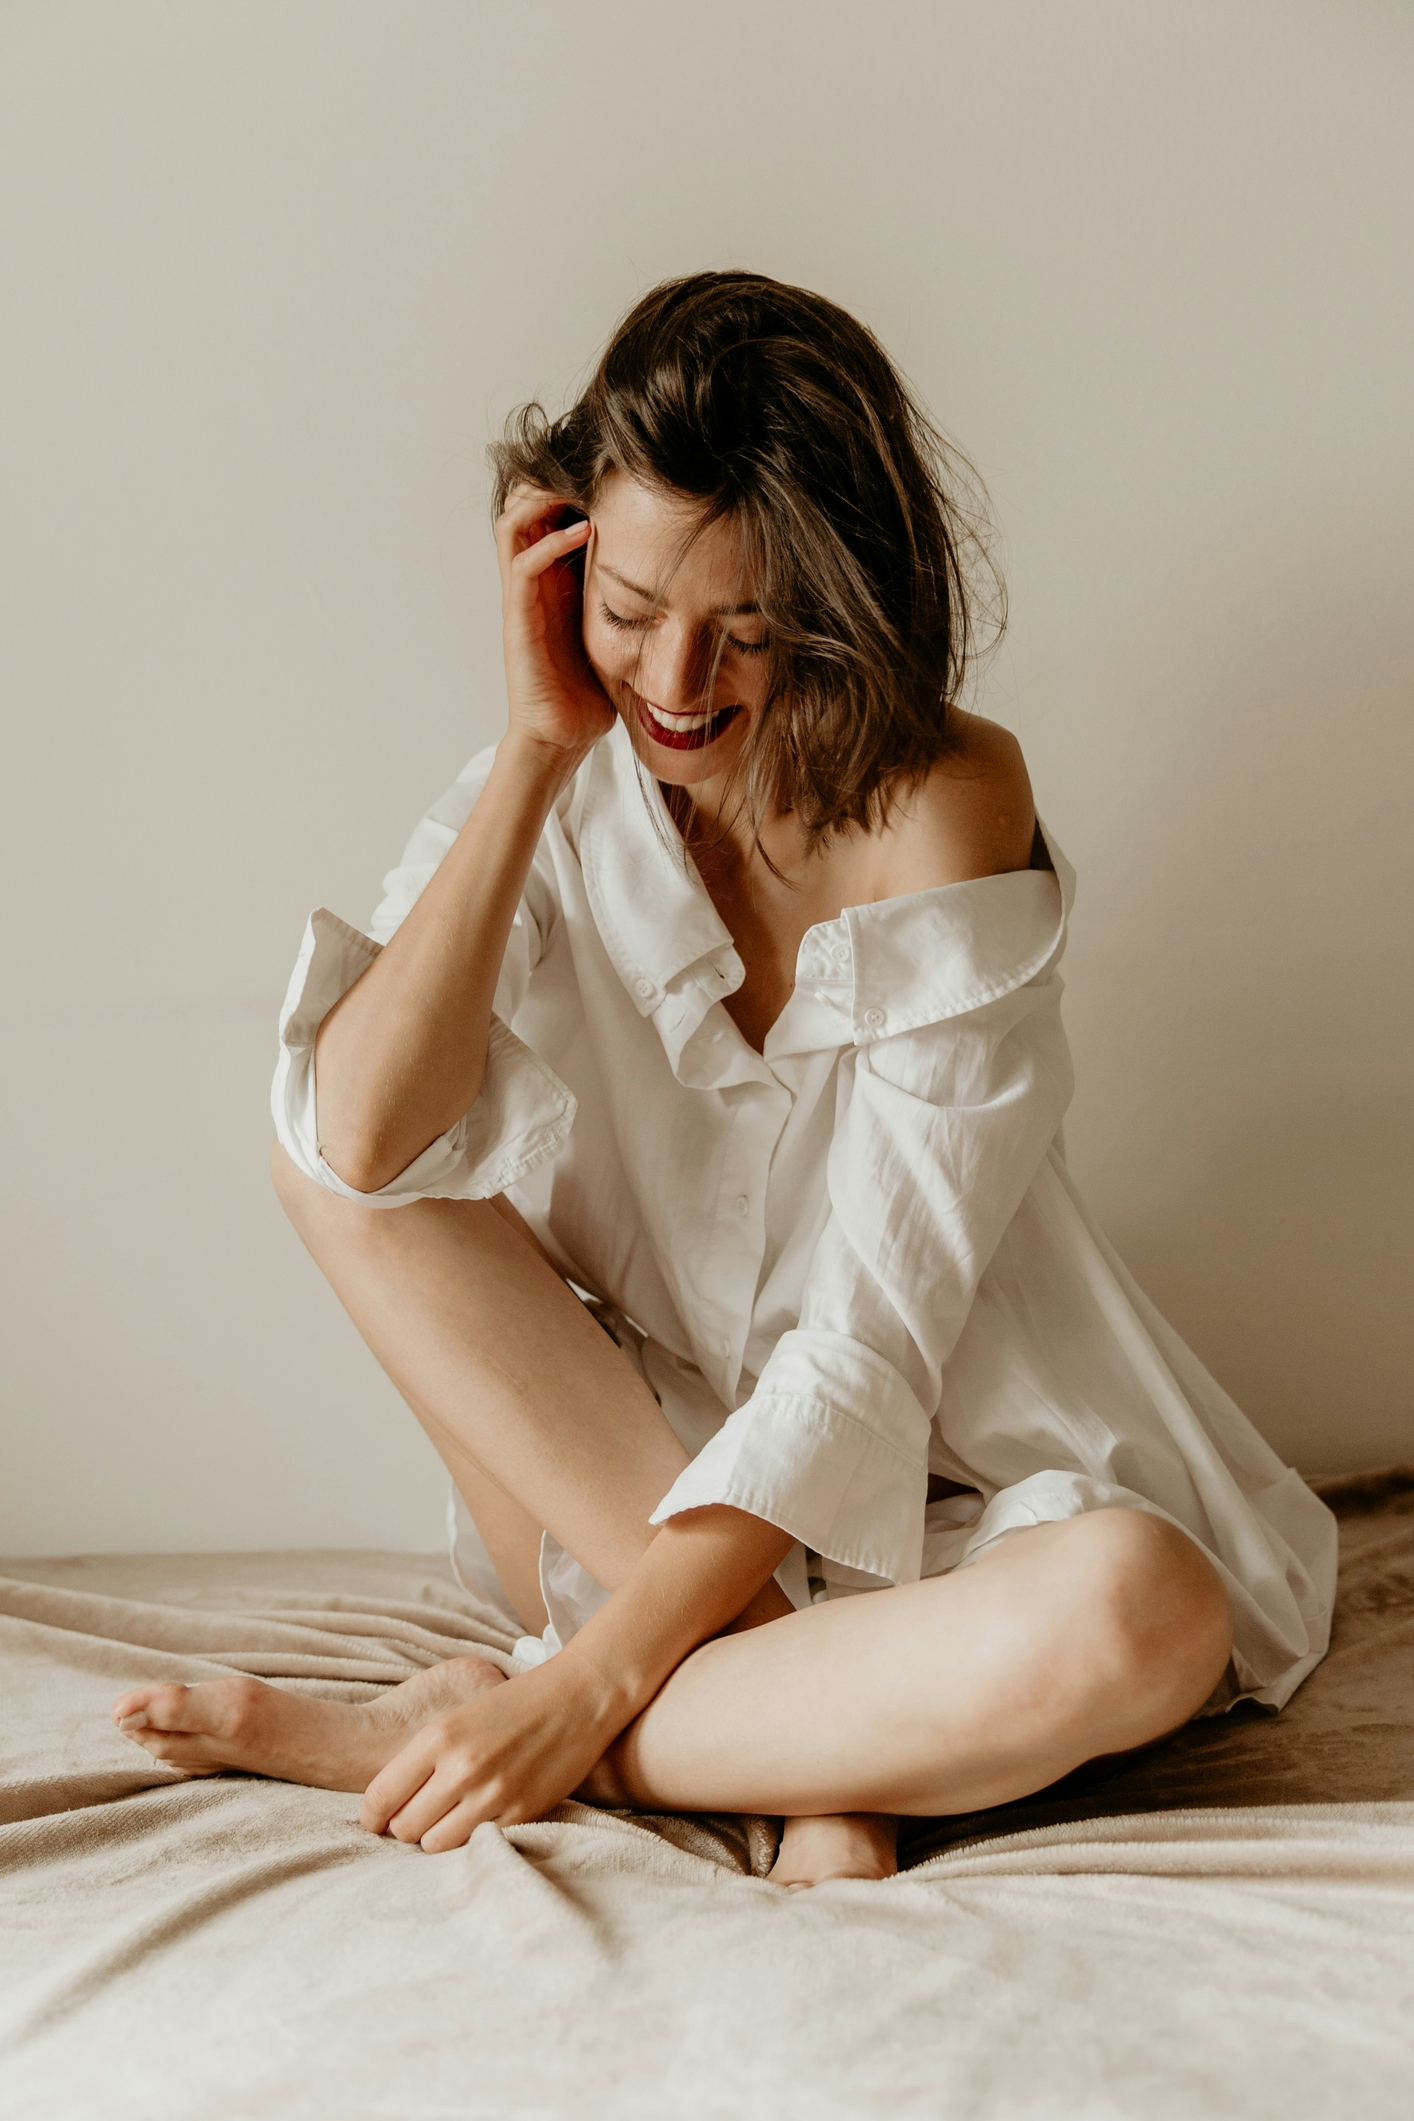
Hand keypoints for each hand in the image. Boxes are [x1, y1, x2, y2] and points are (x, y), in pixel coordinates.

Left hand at [360, 1652, 622, 1852]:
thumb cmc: (515, 1703)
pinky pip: (477, 1844)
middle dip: (404, 1828)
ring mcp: (492, 1793)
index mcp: (439, 1737)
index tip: (376, 1821)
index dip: (371, 1817)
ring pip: (434, 1845)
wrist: (578, 1696)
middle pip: (404, 1828)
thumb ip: (425, 1756)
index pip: (380, 1797)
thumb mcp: (459, 1717)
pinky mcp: (520, 1813)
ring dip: (436, 1837)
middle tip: (417, 1818)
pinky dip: (471, 1838)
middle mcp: (461, 1767)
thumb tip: (390, 1802)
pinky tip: (479, 1818)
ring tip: (447, 1820)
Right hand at [496, 483, 615, 770]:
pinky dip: (552, 540)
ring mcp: (522, 595)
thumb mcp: (619, 628)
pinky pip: (523, 563)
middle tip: (593, 467)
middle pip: (523, 501)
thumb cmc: (590, 690)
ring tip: (581, 488)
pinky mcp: (519, 617)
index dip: (571, 482)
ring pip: (513, 519)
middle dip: (553, 476)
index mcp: (553, 576)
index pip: (549, 509)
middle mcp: (532, 578)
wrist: (563, 736)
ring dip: (544, 496)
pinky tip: (586, 533)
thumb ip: (631, 597)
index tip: (615, 470)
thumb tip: (683, 575)